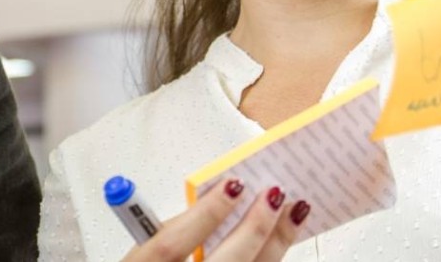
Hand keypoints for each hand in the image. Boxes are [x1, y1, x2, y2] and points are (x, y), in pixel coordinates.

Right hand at [121, 179, 308, 261]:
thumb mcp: (146, 250)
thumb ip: (177, 226)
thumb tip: (218, 196)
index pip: (174, 244)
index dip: (206, 214)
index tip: (234, 185)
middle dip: (255, 227)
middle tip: (273, 195)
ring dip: (278, 241)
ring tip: (293, 211)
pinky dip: (274, 255)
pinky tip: (284, 237)